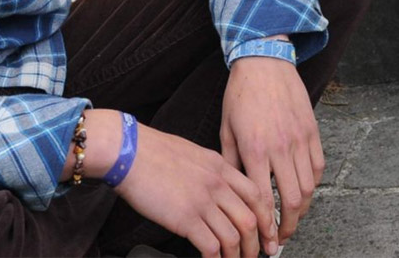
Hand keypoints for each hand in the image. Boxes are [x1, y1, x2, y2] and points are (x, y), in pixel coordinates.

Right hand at [115, 123, 265, 257]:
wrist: (130, 152)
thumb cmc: (154, 152)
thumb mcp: (194, 153)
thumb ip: (211, 171)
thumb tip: (220, 189)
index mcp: (221, 167)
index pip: (256, 195)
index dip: (266, 218)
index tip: (268, 233)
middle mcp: (217, 184)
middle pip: (250, 219)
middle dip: (257, 243)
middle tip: (259, 255)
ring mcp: (203, 202)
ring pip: (234, 236)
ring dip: (237, 256)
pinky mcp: (185, 218)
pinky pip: (211, 245)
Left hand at [221, 55, 321, 252]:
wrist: (264, 60)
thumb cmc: (241, 94)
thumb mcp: (227, 130)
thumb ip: (232, 163)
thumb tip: (235, 192)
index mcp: (255, 149)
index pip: (265, 201)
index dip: (267, 227)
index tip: (268, 242)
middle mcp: (281, 147)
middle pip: (293, 199)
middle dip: (289, 226)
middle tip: (281, 238)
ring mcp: (300, 138)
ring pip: (309, 186)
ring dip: (302, 208)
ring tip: (293, 218)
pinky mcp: (312, 129)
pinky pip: (318, 165)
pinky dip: (313, 183)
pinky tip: (304, 190)